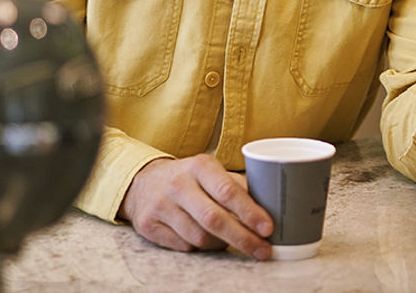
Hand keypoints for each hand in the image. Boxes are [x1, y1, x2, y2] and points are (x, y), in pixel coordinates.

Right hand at [118, 155, 273, 258]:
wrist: (143, 181)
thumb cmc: (189, 178)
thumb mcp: (211, 171)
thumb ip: (237, 185)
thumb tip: (271, 204)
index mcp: (200, 166)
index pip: (228, 191)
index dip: (250, 212)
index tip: (268, 228)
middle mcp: (178, 184)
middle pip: (214, 219)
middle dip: (243, 238)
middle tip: (263, 250)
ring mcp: (161, 205)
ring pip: (199, 237)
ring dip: (221, 244)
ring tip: (231, 240)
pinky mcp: (148, 224)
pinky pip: (183, 246)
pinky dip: (200, 247)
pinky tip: (206, 239)